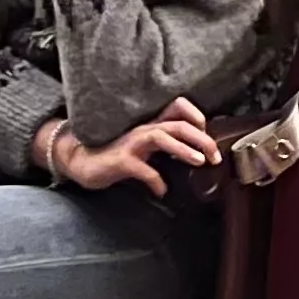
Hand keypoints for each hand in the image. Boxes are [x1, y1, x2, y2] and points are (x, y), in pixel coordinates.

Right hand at [50, 98, 219, 194]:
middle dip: (200, 138)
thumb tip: (196, 154)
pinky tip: (162, 190)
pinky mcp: (121, 161)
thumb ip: (166, 146)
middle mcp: (143, 129)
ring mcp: (131, 144)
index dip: (195, 115)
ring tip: (200, 161)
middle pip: (177, 124)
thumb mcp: (145, 146)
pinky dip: (155, 180)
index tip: (209, 132)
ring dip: (183, 148)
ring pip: (161, 137)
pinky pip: (142, 169)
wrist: (83, 161)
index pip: (176, 107)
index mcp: (151, 124)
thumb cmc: (117, 155)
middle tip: (215, 155)